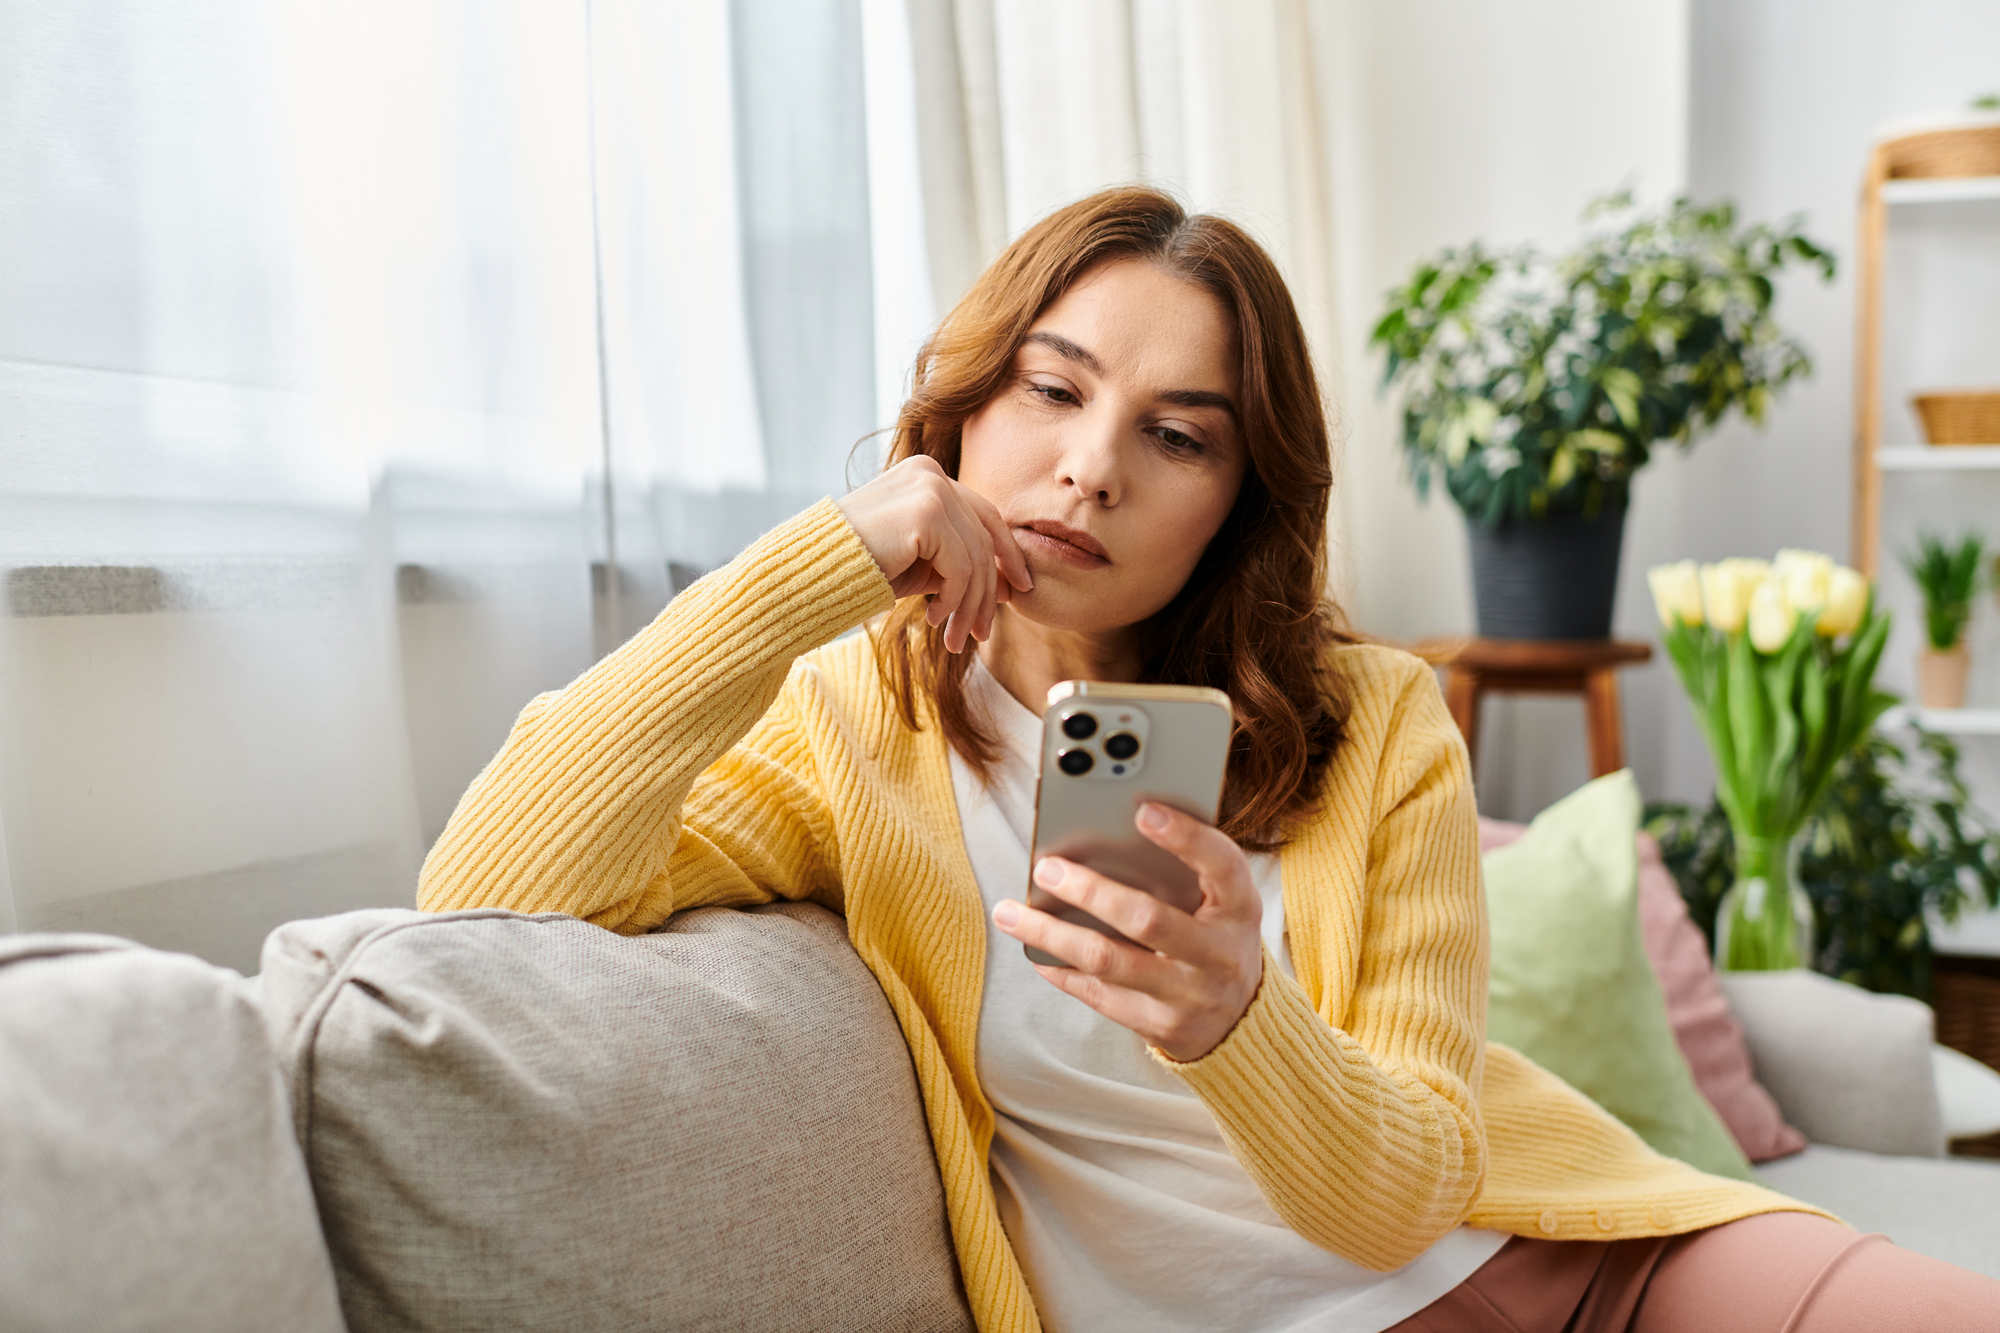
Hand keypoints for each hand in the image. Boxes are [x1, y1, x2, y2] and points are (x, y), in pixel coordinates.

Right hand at [836, 455, 1033, 652]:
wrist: (808, 572)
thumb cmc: (856, 569)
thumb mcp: (919, 567)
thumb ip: (959, 568)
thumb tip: (1008, 586)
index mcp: (927, 475)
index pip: (984, 515)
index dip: (1006, 554)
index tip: (1019, 589)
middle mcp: (931, 473)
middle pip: (984, 538)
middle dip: (986, 592)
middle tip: (981, 634)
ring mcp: (929, 488)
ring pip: (976, 557)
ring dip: (968, 605)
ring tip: (953, 638)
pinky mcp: (925, 512)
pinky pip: (961, 566)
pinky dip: (954, 599)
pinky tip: (933, 618)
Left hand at [992, 802, 1264, 1061]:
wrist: (1243, 1022)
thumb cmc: (1217, 939)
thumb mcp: (1222, 903)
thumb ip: (1186, 871)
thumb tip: (1107, 831)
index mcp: (1240, 909)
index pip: (1222, 866)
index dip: (1187, 838)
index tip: (1144, 811)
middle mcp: (1219, 954)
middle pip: (1149, 920)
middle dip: (1091, 891)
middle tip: (1047, 869)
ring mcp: (1190, 995)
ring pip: (1110, 961)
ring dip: (1053, 934)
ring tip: (1011, 913)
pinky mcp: (1160, 1026)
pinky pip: (1100, 995)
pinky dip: (1061, 970)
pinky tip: (1034, 950)